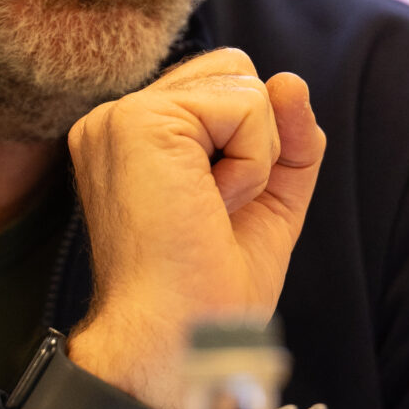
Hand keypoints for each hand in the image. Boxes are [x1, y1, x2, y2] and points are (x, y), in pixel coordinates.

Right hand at [64, 50, 323, 408]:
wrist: (180, 338)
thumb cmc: (212, 290)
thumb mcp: (266, 202)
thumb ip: (287, 140)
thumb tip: (290, 80)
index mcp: (134, 137)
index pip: (225, 89)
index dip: (255, 142)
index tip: (221, 210)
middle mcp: (117, 118)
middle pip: (236, 70)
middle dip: (257, 141)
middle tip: (215, 209)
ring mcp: (122, 115)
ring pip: (246, 84)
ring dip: (256, 157)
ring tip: (209, 210)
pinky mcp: (140, 120)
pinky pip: (247, 104)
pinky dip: (253, 162)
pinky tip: (211, 204)